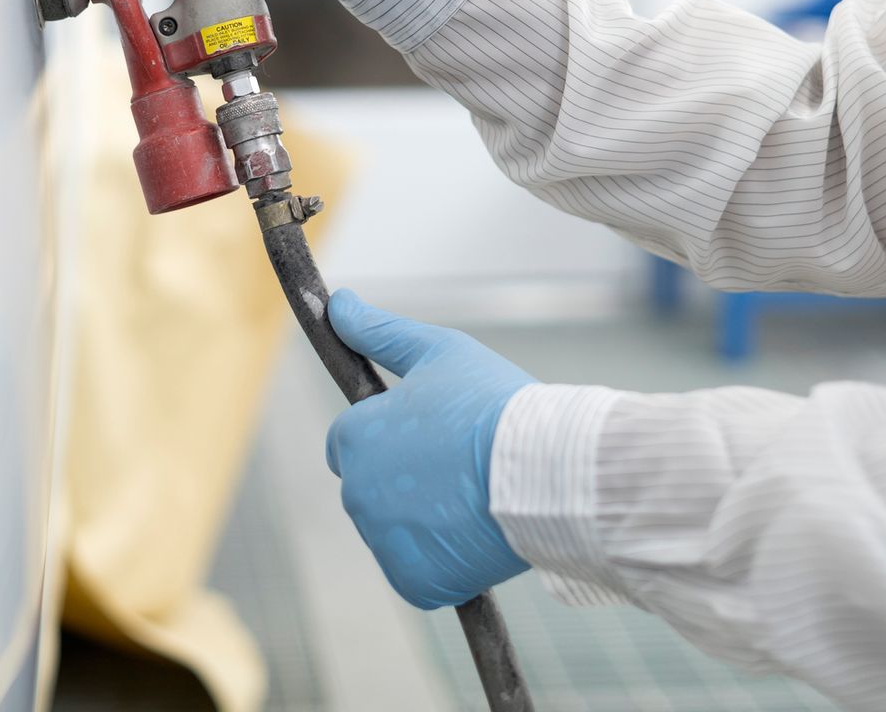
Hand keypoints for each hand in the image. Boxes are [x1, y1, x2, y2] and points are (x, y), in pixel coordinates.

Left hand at [323, 289, 534, 608]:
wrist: (546, 468)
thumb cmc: (494, 404)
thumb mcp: (438, 351)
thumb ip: (380, 332)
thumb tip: (338, 305)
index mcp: (355, 438)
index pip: (348, 444)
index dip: (387, 440)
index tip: (429, 438)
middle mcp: (357, 493)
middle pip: (371, 490)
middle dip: (404, 482)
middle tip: (460, 468)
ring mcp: (384, 542)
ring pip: (393, 532)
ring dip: (422, 521)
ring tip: (475, 498)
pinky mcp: (415, 581)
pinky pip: (416, 572)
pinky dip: (440, 562)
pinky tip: (473, 535)